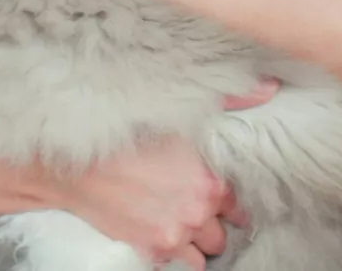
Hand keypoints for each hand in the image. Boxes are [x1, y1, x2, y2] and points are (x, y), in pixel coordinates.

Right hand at [49, 79, 279, 269]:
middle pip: (222, 233)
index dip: (229, 202)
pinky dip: (173, 255)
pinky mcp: (151, 249)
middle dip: (212, 222)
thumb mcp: (177, 112)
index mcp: (209, 180)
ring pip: (204, 252)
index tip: (219, 198)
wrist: (73, 164)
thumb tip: (268, 89)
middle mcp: (198, 211)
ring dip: (195, 241)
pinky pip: (176, 264)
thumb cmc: (122, 134)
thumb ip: (229, 102)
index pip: (238, 205)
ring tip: (180, 224)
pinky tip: (164, 236)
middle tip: (194, 208)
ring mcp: (175, 233)